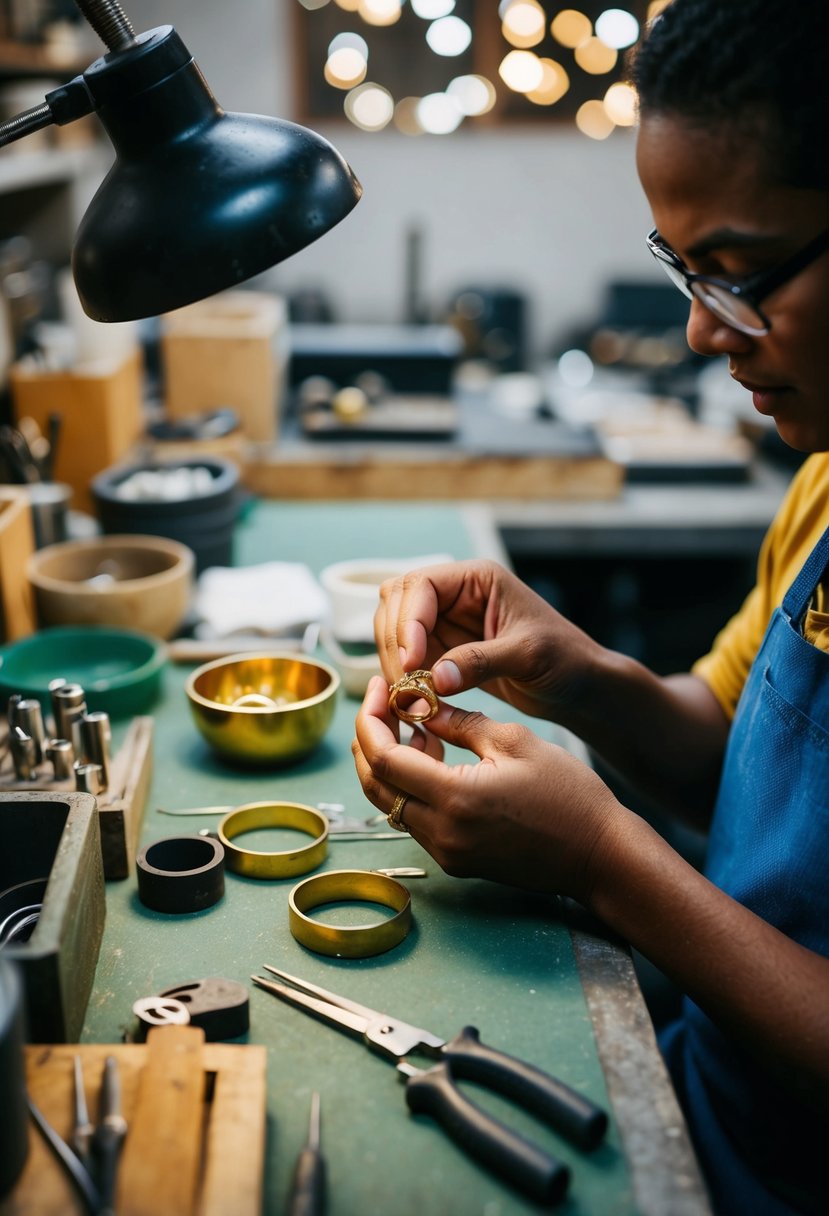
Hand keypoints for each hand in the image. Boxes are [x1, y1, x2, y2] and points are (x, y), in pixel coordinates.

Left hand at [352, 676, 622, 902]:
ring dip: (390, 765)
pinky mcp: (457, 860)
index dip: (370, 720)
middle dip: (369, 741)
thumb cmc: (568, 794)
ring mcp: (448, 852)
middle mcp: (443, 832)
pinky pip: (415, 820)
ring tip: (415, 727)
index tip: (377, 689)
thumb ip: (461, 723)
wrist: (600, 855)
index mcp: (455, 798)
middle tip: (382, 705)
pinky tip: (434, 758)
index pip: (383, 758)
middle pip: (375, 786)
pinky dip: (411, 787)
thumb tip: (421, 707)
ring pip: (391, 805)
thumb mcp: (515, 742)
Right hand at [375, 559, 604, 723]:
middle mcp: (456, 595)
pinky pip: (408, 657)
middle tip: (405, 683)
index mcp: (477, 580)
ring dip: (394, 660)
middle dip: (395, 641)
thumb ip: (480, 662)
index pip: (421, 584)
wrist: (577, 687)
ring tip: (410, 696)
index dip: (408, 621)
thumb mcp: (528, 656)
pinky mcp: (444, 651)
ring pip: (395, 629)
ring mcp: (446, 622)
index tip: (412, 661)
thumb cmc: (565, 660)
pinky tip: (415, 701)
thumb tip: (433, 678)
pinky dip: (404, 677)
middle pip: (397, 602)